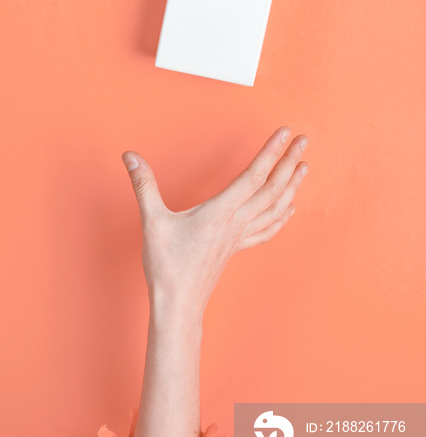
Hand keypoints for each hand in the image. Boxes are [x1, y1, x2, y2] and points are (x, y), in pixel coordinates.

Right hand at [122, 126, 308, 323]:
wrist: (179, 304)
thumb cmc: (167, 266)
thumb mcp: (152, 221)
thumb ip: (144, 185)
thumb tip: (130, 156)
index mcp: (220, 212)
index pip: (253, 175)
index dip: (271, 152)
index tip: (285, 132)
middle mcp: (236, 222)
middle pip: (272, 188)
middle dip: (290, 162)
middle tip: (304, 141)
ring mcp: (240, 237)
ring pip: (275, 208)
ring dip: (292, 186)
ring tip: (304, 167)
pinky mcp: (237, 248)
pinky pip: (267, 229)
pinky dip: (282, 216)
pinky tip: (290, 208)